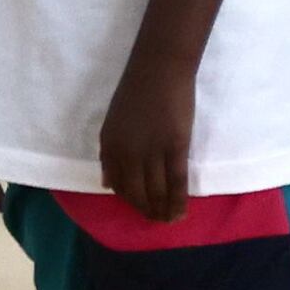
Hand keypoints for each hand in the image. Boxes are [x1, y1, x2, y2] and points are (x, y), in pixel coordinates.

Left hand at [99, 58, 198, 221]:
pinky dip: (179, 200)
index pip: (118, 185)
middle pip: (137, 192)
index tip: (141, 207)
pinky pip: (177, 181)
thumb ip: (109, 154)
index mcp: (110, 147)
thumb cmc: (136, 91)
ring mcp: (152, 151)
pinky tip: (181, 212)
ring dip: (163, 210)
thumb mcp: (111, 123)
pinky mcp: (175, 146)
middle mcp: (128, 154)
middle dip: (147, 210)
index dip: (130, 200)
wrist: (159, 69)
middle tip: (157, 219)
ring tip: (169, 220)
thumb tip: (107, 183)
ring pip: (157, 191)